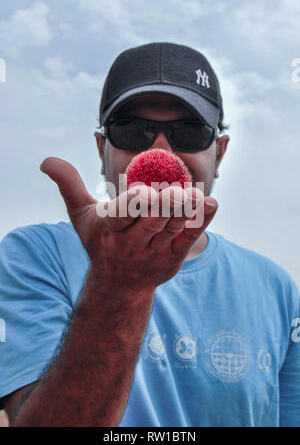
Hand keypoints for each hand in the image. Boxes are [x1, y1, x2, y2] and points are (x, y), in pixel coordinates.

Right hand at [40, 158, 217, 291]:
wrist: (118, 284)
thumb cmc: (99, 240)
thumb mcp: (80, 214)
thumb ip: (68, 185)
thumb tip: (46, 160)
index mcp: (109, 230)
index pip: (120, 215)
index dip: (133, 204)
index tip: (144, 190)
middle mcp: (131, 244)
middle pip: (150, 223)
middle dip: (164, 207)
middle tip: (177, 191)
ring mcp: (154, 252)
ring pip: (171, 230)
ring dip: (186, 212)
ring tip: (196, 193)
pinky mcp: (172, 258)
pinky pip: (188, 239)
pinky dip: (201, 222)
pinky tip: (210, 203)